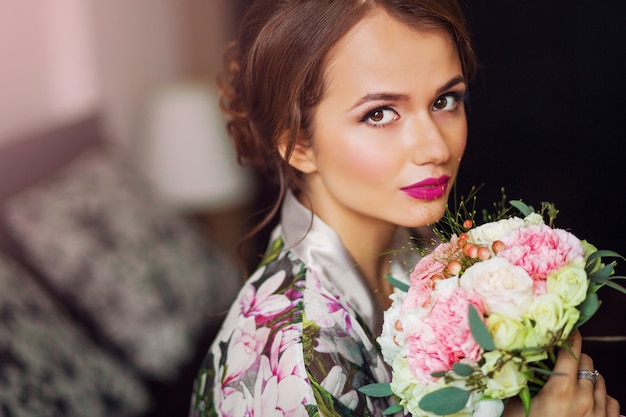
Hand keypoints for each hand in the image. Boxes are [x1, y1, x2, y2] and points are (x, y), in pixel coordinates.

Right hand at [504, 329, 620, 416]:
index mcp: (561, 389)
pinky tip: (589, 400)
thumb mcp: (517, 406)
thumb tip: (520, 360)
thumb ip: (523, 382)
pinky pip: (613, 402)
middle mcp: (584, 398)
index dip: (569, 334)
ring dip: (588, 376)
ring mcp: (598, 414)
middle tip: (560, 361)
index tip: (565, 327)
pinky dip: (602, 396)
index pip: (571, 350)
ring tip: (573, 382)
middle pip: (587, 362)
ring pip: (600, 381)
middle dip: (574, 357)